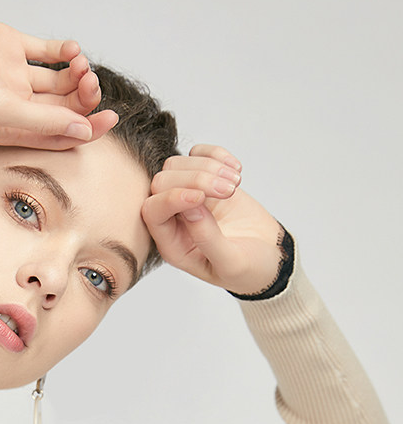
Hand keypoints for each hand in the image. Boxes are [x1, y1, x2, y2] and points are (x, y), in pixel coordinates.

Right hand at [0, 6, 118, 149]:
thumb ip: (42, 123)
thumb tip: (83, 132)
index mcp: (10, 131)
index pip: (58, 136)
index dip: (87, 129)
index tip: (110, 119)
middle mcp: (15, 106)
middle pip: (63, 109)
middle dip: (83, 99)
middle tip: (92, 85)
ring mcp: (15, 76)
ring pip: (60, 81)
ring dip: (76, 74)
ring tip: (80, 64)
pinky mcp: (13, 47)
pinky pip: (48, 52)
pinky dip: (65, 52)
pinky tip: (71, 51)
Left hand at [141, 145, 285, 295]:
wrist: (271, 256)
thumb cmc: (248, 268)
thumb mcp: (230, 263)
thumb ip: (207, 239)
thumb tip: (190, 206)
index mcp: (172, 244)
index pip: (152, 211)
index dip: (172, 198)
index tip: (203, 198)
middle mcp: (173, 218)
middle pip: (162, 182)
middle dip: (195, 179)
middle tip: (229, 190)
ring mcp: (188, 196)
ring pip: (177, 164)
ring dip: (208, 166)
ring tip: (236, 183)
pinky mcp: (205, 180)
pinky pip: (197, 154)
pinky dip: (215, 154)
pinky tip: (236, 170)